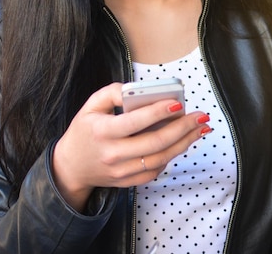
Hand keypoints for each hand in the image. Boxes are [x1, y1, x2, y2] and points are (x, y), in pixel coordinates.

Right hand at [52, 82, 210, 211]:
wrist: (71, 166)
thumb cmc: (85, 130)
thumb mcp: (91, 106)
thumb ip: (112, 93)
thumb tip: (137, 89)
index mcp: (102, 132)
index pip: (134, 122)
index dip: (158, 112)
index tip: (178, 103)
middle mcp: (112, 154)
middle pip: (155, 143)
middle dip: (183, 128)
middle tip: (201, 116)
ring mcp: (121, 171)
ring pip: (160, 159)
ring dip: (184, 143)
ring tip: (200, 128)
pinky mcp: (127, 181)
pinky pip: (155, 171)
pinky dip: (171, 156)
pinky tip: (182, 143)